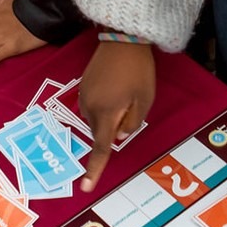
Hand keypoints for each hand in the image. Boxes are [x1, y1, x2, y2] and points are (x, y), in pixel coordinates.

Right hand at [78, 41, 155, 191]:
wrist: (122, 38)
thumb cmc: (138, 70)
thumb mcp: (144, 99)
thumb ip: (132, 122)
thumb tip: (120, 134)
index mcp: (105, 113)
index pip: (101, 147)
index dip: (95, 169)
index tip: (86, 188)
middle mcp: (89, 107)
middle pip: (100, 131)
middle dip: (114, 127)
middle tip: (131, 102)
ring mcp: (83, 95)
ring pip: (96, 118)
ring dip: (110, 114)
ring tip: (125, 91)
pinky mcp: (82, 85)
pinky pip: (92, 105)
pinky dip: (104, 104)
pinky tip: (116, 86)